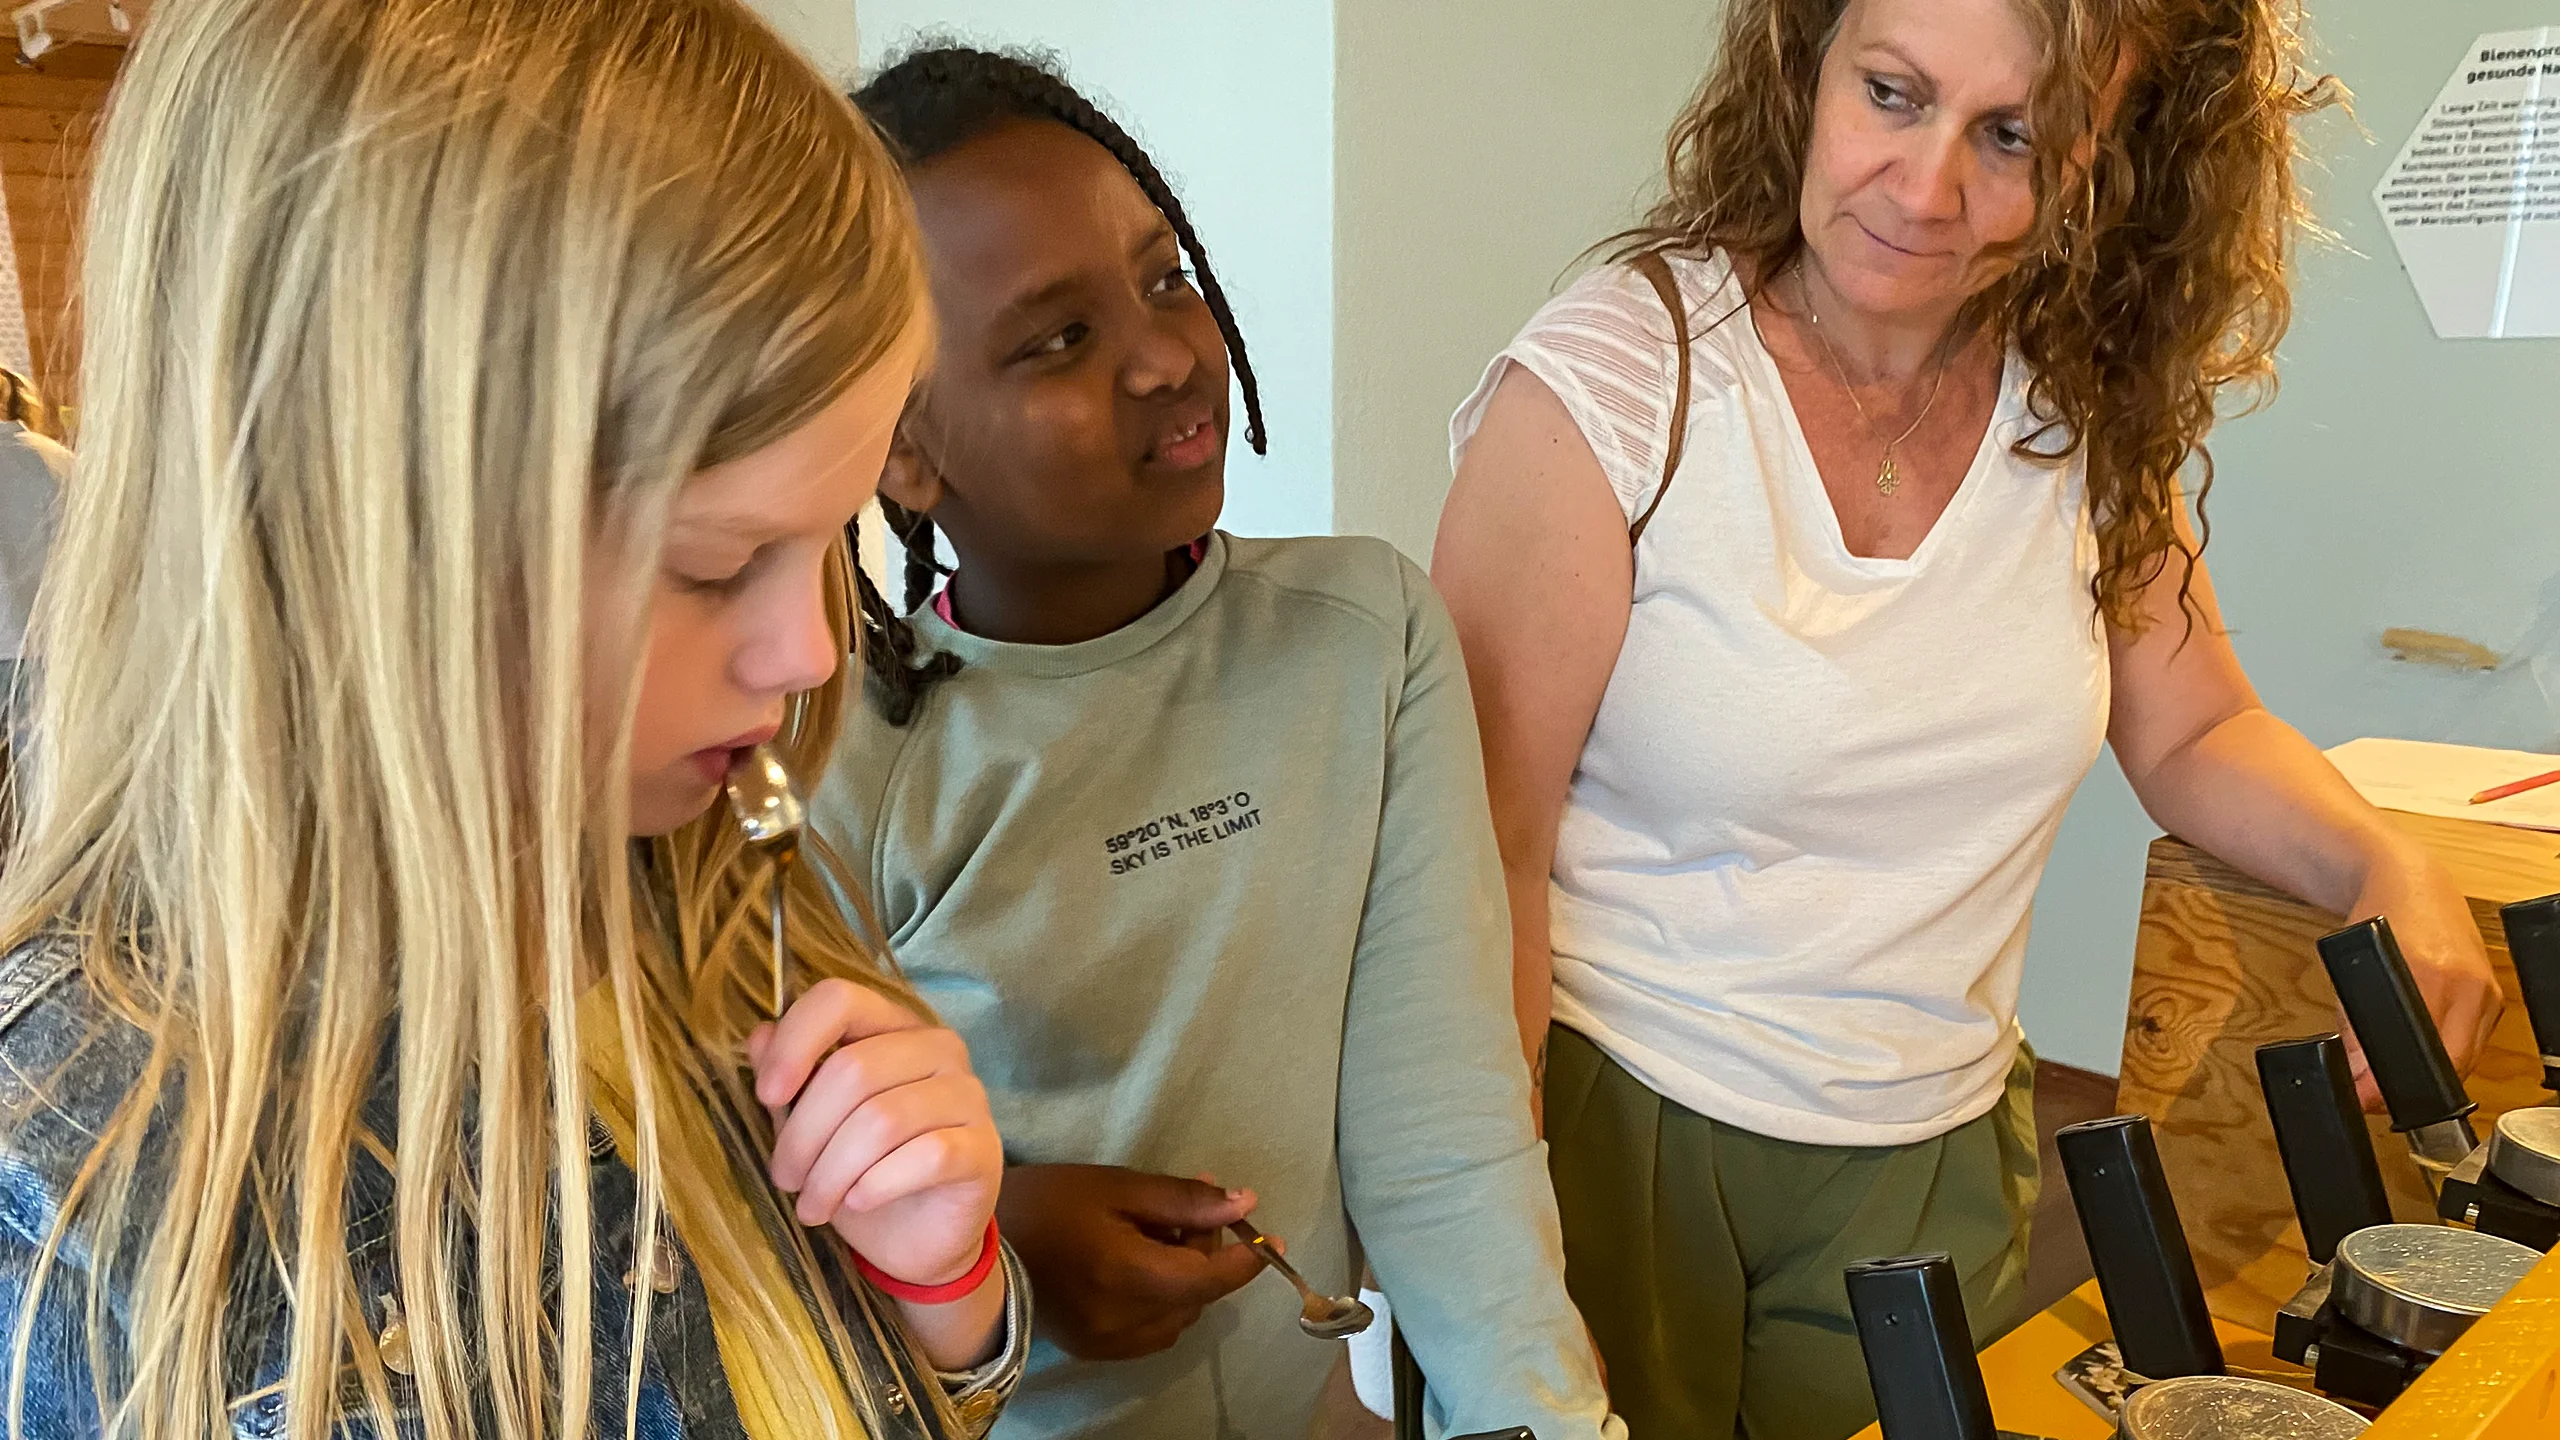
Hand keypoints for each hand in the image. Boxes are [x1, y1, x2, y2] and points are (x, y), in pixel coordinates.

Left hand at [749, 979, 1003, 1290]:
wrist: (915, 1238)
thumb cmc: (862, 1171)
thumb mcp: (814, 1124)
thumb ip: (791, 1077)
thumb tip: (759, 1038)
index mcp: (894, 1027)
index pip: (842, 1000)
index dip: (796, 1042)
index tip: (767, 1095)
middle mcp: (939, 1049)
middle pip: (852, 1070)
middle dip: (803, 1134)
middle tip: (785, 1179)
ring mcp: (968, 1096)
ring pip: (881, 1121)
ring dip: (831, 1172)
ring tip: (811, 1206)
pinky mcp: (983, 1148)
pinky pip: (924, 1157)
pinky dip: (876, 1186)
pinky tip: (858, 1203)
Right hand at [996, 1163, 1263, 1359]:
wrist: (977, 1245)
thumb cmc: (1048, 1202)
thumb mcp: (1118, 1187)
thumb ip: (1184, 1201)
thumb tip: (1244, 1204)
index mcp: (1130, 1277)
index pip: (1211, 1279)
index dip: (1247, 1259)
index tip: (1269, 1237)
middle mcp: (1124, 1321)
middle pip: (1196, 1295)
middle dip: (1207, 1255)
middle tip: (1194, 1208)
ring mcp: (1108, 1342)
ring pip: (1177, 1317)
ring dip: (1186, 1280)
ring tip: (1162, 1235)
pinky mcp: (1094, 1349)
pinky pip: (1151, 1331)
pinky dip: (1162, 1302)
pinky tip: (1142, 1268)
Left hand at [2340, 844, 2504, 1109]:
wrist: (2412, 883)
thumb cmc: (2379, 919)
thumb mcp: (2351, 972)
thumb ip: (2354, 1029)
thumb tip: (2357, 1080)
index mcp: (2430, 974)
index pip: (2420, 1053)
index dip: (2392, 1085)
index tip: (2369, 1098)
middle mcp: (2467, 984)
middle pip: (2451, 1064)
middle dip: (2413, 1089)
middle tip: (2377, 1094)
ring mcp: (2487, 990)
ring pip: (2467, 1058)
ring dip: (2433, 1074)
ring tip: (2394, 1074)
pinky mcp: (2496, 996)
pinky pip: (2476, 1042)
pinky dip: (2449, 1053)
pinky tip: (2423, 1051)